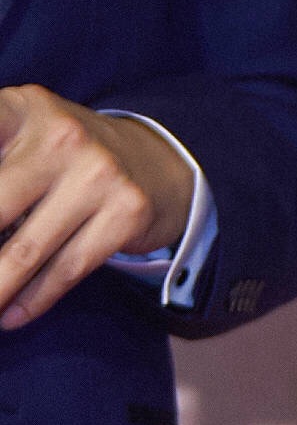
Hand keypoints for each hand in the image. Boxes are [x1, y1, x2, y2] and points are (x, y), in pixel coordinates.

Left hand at [0, 88, 192, 327]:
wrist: (154, 164)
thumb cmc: (61, 157)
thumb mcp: (18, 134)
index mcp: (20, 108)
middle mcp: (60, 135)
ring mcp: (98, 174)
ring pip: (24, 251)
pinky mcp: (125, 213)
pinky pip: (66, 270)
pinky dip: (31, 301)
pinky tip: (10, 315)